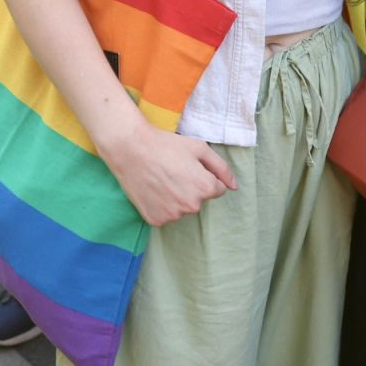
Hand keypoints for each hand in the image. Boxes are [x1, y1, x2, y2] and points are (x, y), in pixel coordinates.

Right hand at [101, 120, 236, 226]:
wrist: (131, 149)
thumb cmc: (166, 145)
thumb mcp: (199, 148)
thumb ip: (221, 168)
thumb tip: (235, 186)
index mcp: (205, 188)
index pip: (217, 189)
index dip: (204, 176)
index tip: (188, 167)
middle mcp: (191, 207)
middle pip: (199, 200)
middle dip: (191, 188)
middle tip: (173, 170)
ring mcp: (172, 215)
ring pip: (182, 208)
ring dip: (176, 197)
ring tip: (161, 179)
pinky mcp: (156, 220)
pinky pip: (166, 214)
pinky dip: (161, 205)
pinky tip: (153, 189)